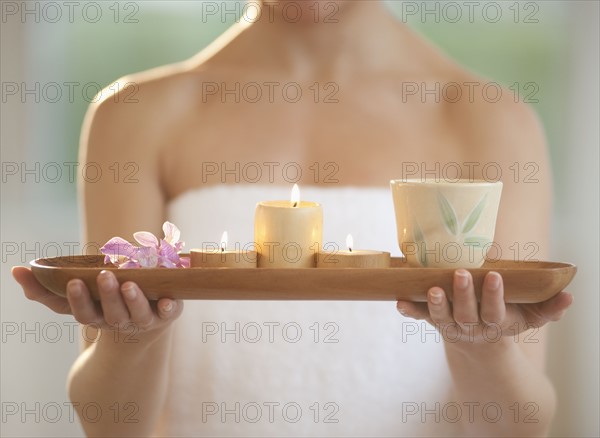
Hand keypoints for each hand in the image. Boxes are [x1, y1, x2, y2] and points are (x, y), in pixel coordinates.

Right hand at [12, 267, 182, 340]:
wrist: (146, 324)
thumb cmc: (105, 302)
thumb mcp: (80, 295)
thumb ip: (47, 287)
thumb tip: (17, 270)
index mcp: (97, 316)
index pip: (84, 312)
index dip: (78, 299)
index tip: (74, 282)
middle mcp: (120, 321)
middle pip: (112, 314)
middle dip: (108, 295)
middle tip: (105, 275)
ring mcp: (144, 319)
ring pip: (139, 314)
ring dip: (134, 300)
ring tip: (129, 284)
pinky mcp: (167, 313)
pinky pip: (169, 313)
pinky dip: (169, 308)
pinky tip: (168, 301)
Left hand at [396, 269, 572, 343]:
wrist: (479, 345)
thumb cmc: (506, 321)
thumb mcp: (530, 318)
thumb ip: (548, 309)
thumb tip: (569, 297)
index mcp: (495, 323)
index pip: (495, 310)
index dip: (493, 295)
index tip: (492, 275)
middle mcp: (470, 326)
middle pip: (465, 313)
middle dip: (464, 295)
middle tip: (460, 273)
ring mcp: (449, 325)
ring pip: (441, 318)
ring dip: (435, 304)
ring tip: (432, 288)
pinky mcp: (433, 320)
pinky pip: (419, 317)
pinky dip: (410, 310)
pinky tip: (398, 301)